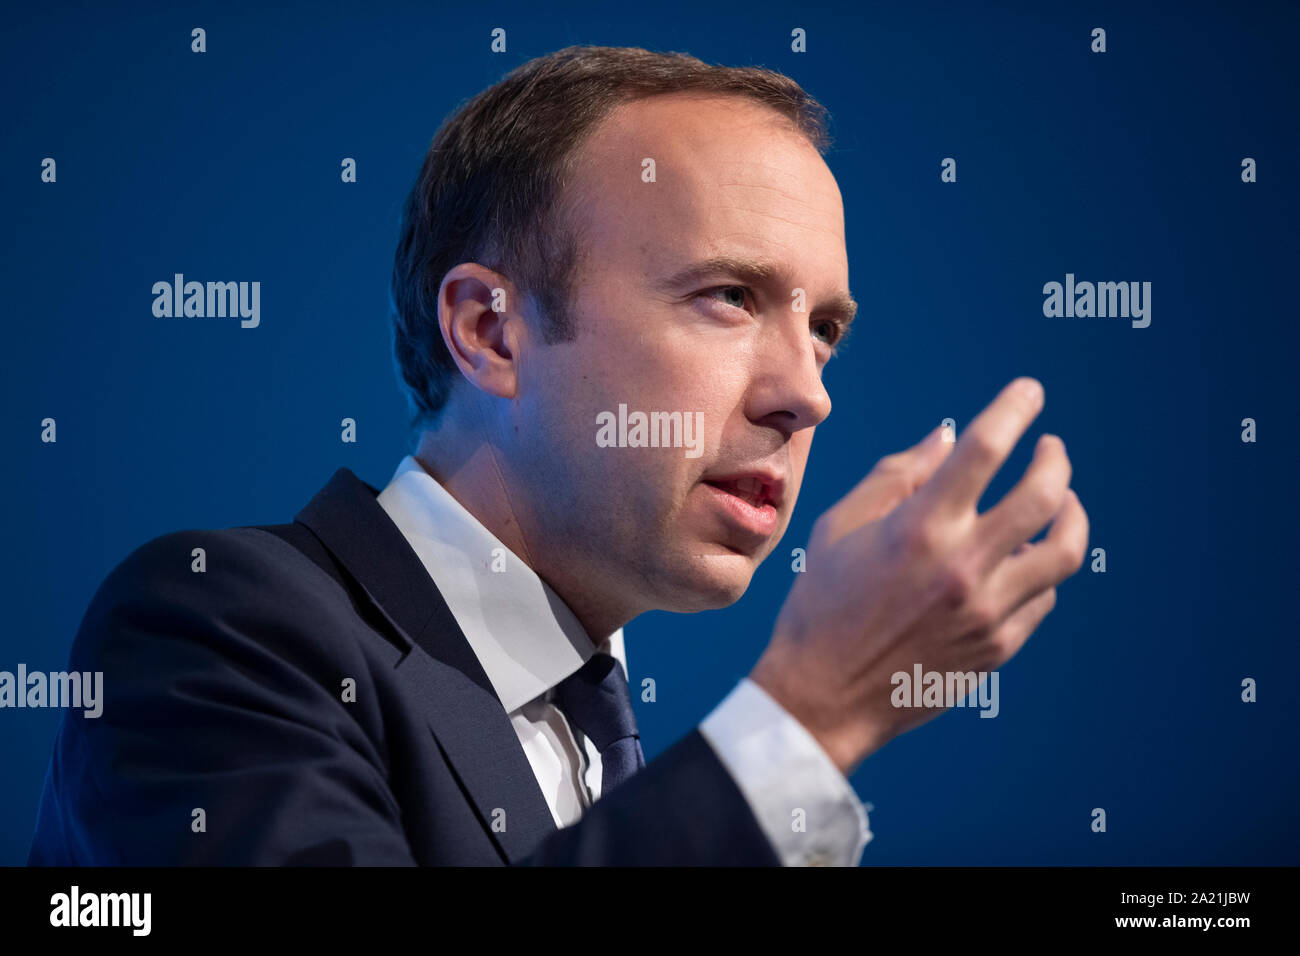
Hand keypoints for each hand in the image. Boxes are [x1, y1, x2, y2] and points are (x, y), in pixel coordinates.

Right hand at [750, 378, 1088, 775]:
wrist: (825, 697)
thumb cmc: (822, 605)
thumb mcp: (840, 527)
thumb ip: (897, 476)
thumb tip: (947, 438)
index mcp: (919, 530)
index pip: (984, 449)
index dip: (1013, 409)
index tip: (1028, 391)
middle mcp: (962, 567)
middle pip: (1043, 496)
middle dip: (1054, 460)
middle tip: (1050, 449)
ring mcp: (987, 612)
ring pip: (1062, 551)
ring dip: (1070, 515)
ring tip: (1062, 501)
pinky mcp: (998, 647)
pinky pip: (1042, 597)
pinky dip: (1039, 568)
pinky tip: (1024, 558)